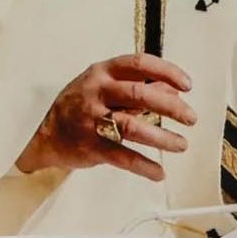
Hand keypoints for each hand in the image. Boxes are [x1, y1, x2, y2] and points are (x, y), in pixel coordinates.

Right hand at [15, 53, 197, 178]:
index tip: (187, 86)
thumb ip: (139, 86)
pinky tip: (158, 173)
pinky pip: (122, 157)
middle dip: (171, 107)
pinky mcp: (90, 146)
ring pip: (133, 127)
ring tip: (181, 145)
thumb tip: (174, 90)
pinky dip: (143, 166)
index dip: (167, 72)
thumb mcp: (105, 87)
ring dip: (162, 138)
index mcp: (102, 73)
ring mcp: (92, 120)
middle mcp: (96, 92)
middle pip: (140, 94)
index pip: (139, 64)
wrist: (45, 135)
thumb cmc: (80, 106)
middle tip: (191, 118)